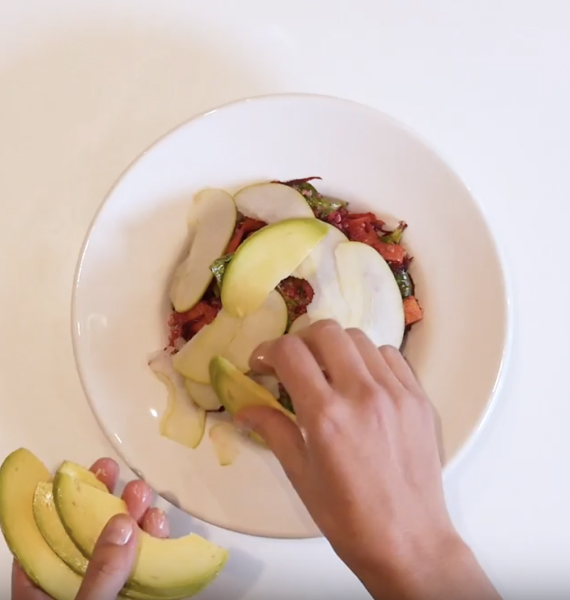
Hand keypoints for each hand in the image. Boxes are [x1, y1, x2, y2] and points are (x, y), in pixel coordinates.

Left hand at [12, 458, 168, 599]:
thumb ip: (99, 571)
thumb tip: (122, 525)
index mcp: (45, 589)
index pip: (45, 537)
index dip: (59, 501)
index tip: (74, 473)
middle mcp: (76, 584)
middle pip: (87, 532)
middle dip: (103, 499)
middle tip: (112, 472)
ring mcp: (110, 589)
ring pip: (121, 543)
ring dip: (134, 514)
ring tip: (143, 495)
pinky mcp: (137, 593)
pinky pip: (146, 562)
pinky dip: (155, 541)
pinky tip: (159, 523)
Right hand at [236, 320, 500, 599]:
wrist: (409, 542)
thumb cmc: (348, 518)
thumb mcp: (301, 476)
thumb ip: (273, 431)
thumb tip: (243, 409)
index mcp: (326, 416)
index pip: (290, 352)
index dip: (268, 350)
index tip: (262, 365)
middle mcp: (362, 394)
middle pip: (326, 331)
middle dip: (301, 340)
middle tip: (294, 364)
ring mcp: (396, 393)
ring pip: (359, 338)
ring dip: (335, 348)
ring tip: (329, 373)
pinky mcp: (419, 398)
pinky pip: (390, 357)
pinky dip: (368, 360)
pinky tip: (362, 384)